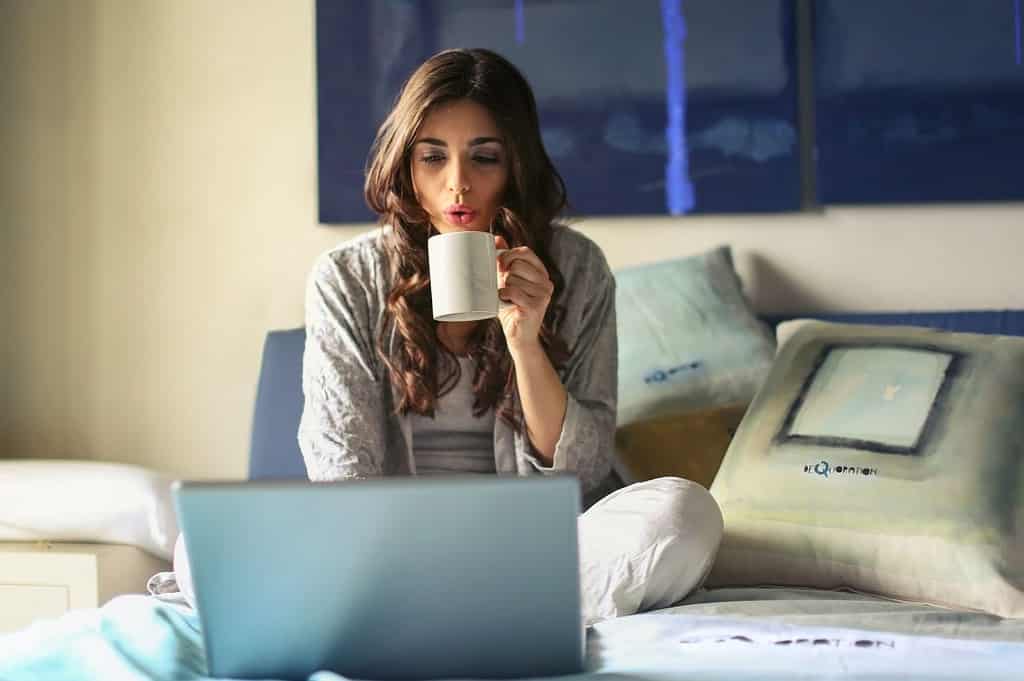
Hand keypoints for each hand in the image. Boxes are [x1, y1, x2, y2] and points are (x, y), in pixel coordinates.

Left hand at [495, 235, 553, 353]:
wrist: (519, 336)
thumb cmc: (512, 308)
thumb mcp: (508, 281)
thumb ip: (505, 261)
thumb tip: (496, 238)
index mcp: (541, 273)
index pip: (525, 252)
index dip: (508, 254)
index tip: (498, 264)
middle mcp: (546, 282)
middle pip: (517, 264)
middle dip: (504, 274)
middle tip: (502, 286)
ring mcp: (543, 295)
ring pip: (512, 278)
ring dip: (503, 288)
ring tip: (506, 299)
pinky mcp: (536, 306)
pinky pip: (512, 291)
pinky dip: (503, 296)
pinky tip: (504, 302)